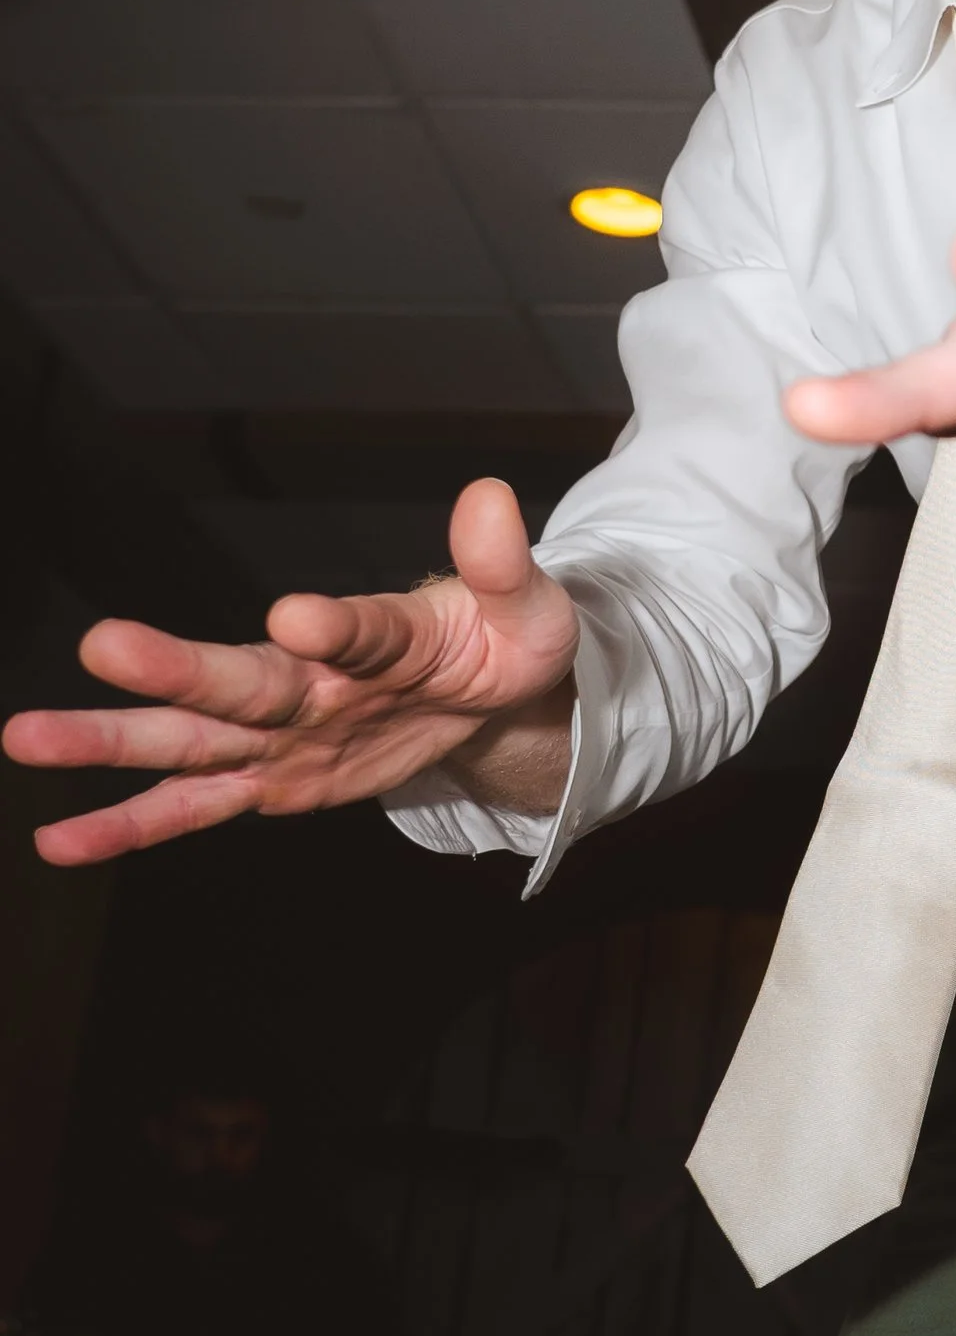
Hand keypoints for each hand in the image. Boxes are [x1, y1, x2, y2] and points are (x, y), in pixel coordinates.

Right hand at [3, 478, 579, 866]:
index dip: (335, 626)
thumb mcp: (525, 614)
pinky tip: (60, 840)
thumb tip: (491, 495)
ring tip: (27, 738)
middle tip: (102, 643)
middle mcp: (310, 678)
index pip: (358, 628)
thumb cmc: (497, 641)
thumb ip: (501, 566)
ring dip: (114, 742)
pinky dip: (132, 826)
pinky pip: (195, 808)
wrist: (484, 692)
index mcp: (377, 633)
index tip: (300, 617)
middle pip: (240, 678)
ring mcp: (282, 732)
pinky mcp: (273, 782)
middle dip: (175, 668)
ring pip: (191, 741)